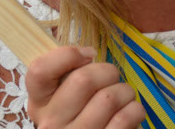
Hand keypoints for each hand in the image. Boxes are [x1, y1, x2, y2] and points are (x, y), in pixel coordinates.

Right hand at [25, 46, 145, 128]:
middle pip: (83, 80)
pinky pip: (124, 119)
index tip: (88, 55)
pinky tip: (131, 110)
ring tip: (124, 94)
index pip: (40, 70)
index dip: (68, 54)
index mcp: (39, 103)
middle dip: (107, 71)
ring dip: (124, 91)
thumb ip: (66, 75)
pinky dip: (134, 109)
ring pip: (108, 99)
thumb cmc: (77, 117)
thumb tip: (88, 53)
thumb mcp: (60, 99)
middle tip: (112, 75)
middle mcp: (52, 122)